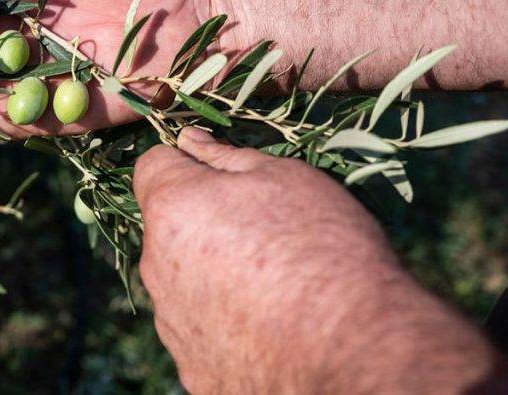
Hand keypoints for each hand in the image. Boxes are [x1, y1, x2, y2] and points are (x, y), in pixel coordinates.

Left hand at [134, 128, 507, 393]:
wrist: (355, 347)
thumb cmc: (324, 245)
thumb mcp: (284, 177)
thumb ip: (224, 156)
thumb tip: (187, 140)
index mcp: (172, 208)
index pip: (152, 166)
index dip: (186, 163)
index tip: (221, 176)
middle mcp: (156, 266)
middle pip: (166, 227)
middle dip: (200, 221)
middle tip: (262, 233)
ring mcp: (170, 323)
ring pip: (180, 280)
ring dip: (209, 274)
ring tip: (273, 286)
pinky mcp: (191, 368)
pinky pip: (198, 330)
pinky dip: (223, 324)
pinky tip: (269, 327)